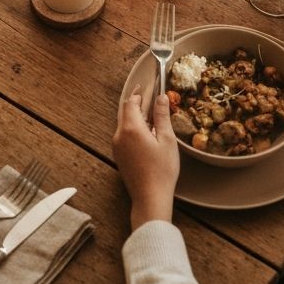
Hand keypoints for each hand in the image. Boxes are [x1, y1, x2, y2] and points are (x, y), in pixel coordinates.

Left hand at [113, 88, 179, 230]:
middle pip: (124, 111)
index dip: (138, 93)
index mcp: (131, 128)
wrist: (149, 197)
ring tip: (150, 115)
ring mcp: (117, 146)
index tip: (144, 86)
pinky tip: (145, 133)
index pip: (131, 103)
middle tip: (146, 96)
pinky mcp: (118, 156)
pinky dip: (132, 128)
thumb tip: (162, 97)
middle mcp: (120, 135)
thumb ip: (162, 116)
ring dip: (134, 116)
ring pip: (123, 123)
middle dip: (135, 102)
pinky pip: (123, 135)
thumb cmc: (162, 170)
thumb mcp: (167, 140)